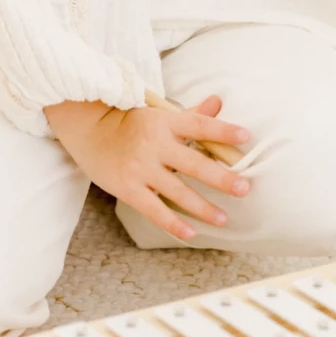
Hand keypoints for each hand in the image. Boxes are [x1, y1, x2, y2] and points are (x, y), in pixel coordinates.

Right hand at [45, 93, 251, 241]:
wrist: (89, 130)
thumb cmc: (131, 123)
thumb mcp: (160, 114)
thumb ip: (192, 114)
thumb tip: (219, 102)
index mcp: (165, 122)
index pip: (199, 125)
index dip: (222, 130)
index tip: (245, 136)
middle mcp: (155, 145)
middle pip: (194, 163)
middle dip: (220, 177)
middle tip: (244, 188)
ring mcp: (141, 168)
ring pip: (177, 191)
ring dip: (202, 207)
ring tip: (223, 218)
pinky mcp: (129, 189)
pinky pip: (155, 210)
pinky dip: (173, 223)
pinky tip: (191, 233)